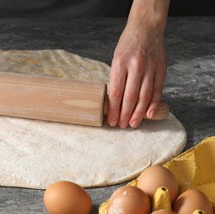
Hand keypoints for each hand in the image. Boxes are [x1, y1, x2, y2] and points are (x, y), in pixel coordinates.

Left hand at [107, 0, 169, 127]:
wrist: (146, 29)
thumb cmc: (127, 46)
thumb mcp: (116, 59)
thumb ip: (117, 78)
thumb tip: (114, 102)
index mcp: (120, 64)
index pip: (116, 92)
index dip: (114, 109)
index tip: (111, 120)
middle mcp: (135, 66)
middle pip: (130, 97)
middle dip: (125, 114)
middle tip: (122, 125)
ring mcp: (150, 68)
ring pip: (144, 96)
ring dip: (138, 113)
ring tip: (133, 124)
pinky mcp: (161, 69)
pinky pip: (157, 90)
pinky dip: (153, 104)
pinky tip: (148, 114)